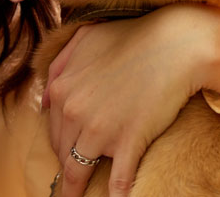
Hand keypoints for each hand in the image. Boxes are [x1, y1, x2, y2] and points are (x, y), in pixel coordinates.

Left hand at [43, 3, 219, 196]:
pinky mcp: (128, 142)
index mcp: (62, 89)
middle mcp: (73, 112)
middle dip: (66, 165)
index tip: (65, 154)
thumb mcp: (84, 39)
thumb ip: (58, 65)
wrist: (175, 45)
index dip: (60, 144)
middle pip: (63, 151)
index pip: (53, 129)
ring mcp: (100, 130)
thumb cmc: (132, 38)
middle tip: (72, 179)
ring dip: (75, 188)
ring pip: (78, 170)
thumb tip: (44, 99)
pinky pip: (117, 179)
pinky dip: (115, 195)